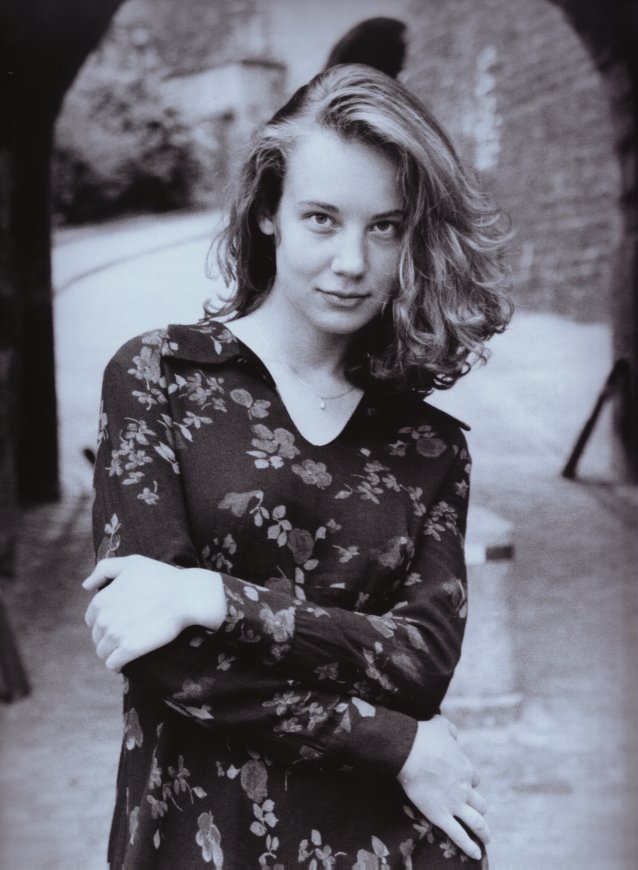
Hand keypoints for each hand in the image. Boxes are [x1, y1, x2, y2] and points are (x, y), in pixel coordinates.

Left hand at [82, 555, 225, 671]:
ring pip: (103, 652)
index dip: (104, 621)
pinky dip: (116, 665)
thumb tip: (86, 586)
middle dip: (107, 637)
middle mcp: (104, 619)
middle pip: (97, 637)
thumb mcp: (131, 562)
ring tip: (125, 648)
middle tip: (125, 634)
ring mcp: (116, 636)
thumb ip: (104, 569)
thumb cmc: (161, 577)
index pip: (91, 619)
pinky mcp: (129, 650)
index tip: (118, 621)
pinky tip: (124, 663)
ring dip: (111, 652)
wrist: (185, 597)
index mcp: (101, 600)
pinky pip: (113, 664)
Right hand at [397, 714, 487, 860]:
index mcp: (466, 768)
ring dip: (483, 832)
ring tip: (486, 839)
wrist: (408, 751)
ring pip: (476, 822)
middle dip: (479, 808)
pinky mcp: (441, 815)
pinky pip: (459, 835)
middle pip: (480, 803)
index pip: (474, 779)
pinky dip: (469, 846)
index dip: (470, 782)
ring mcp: (454, 804)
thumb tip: (455, 735)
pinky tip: (476, 854)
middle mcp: (465, 788)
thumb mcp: (442, 725)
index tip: (464, 783)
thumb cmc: (424, 736)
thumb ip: (451, 731)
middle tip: (478, 813)